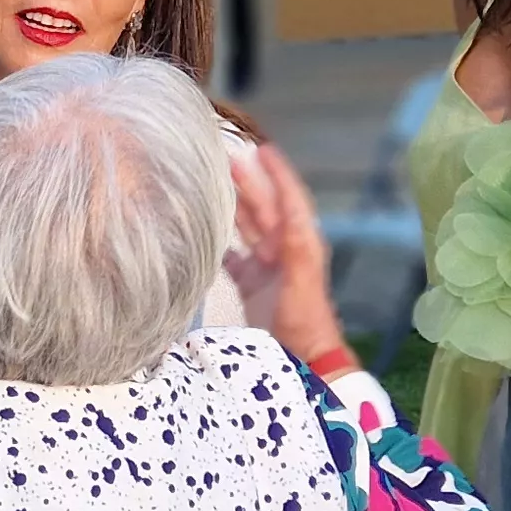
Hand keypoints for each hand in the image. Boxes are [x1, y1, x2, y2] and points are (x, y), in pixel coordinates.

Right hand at [226, 142, 345, 359]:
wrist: (304, 360)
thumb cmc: (305, 324)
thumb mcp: (301, 282)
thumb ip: (295, 247)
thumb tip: (290, 210)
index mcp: (299, 245)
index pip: (289, 200)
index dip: (277, 174)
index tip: (263, 150)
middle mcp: (284, 251)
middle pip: (265, 208)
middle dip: (249, 182)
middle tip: (228, 158)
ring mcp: (267, 267)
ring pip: (249, 227)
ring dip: (235, 205)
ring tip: (216, 182)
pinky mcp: (253, 285)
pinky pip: (233, 257)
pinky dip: (221, 243)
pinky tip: (204, 233)